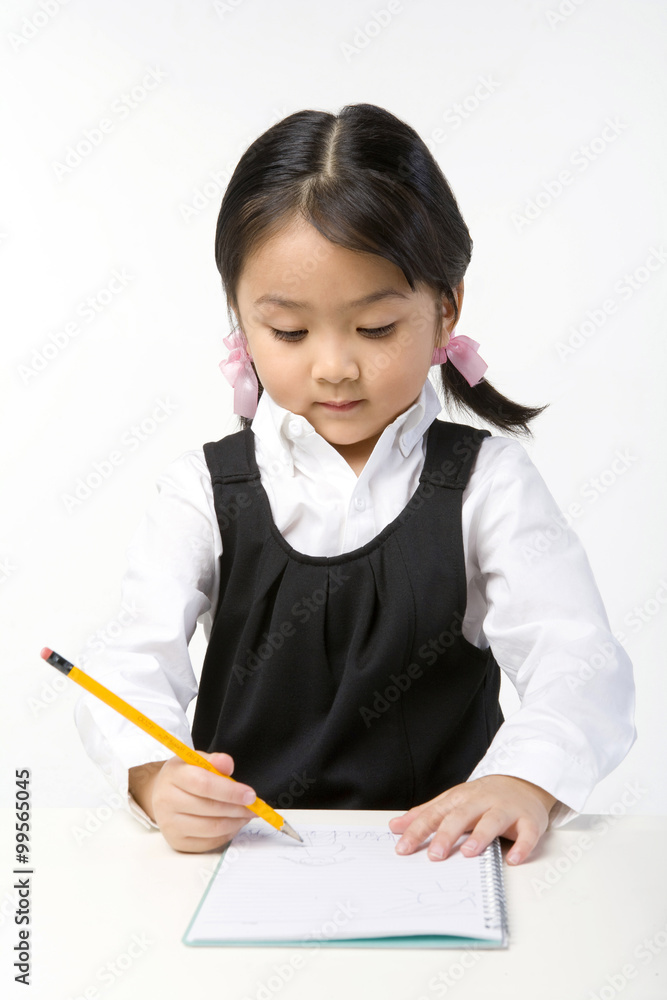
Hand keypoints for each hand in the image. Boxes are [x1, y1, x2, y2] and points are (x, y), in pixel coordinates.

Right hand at [129, 751, 256, 852]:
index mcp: (173, 776)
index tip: (250, 794)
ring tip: (247, 814)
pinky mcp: (177, 842)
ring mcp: (170, 825)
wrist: (160, 793)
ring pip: (212, 828)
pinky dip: (227, 834)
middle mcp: (167, 802)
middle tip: (255, 806)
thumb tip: (228, 764)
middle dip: (238, 808)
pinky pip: (209, 842)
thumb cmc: (182, 775)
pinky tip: (234, 823)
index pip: (204, 784)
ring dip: (236, 822)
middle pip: (210, 808)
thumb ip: (213, 760)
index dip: (231, 791)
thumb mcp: (195, 759)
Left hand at [388, 775, 557, 864]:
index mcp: (461, 798)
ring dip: (481, 836)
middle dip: (447, 834)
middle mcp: (482, 801)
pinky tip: (513, 859)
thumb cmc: (483, 797)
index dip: (418, 830)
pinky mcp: (529, 820)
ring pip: (493, 820)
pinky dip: (522, 846)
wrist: (523, 781)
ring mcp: (507, 809)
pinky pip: (527, 833)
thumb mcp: (452, 801)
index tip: (403, 847)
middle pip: (462, 815)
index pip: (435, 814)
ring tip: (469, 852)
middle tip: (434, 855)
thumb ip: (425, 815)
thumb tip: (395, 827)